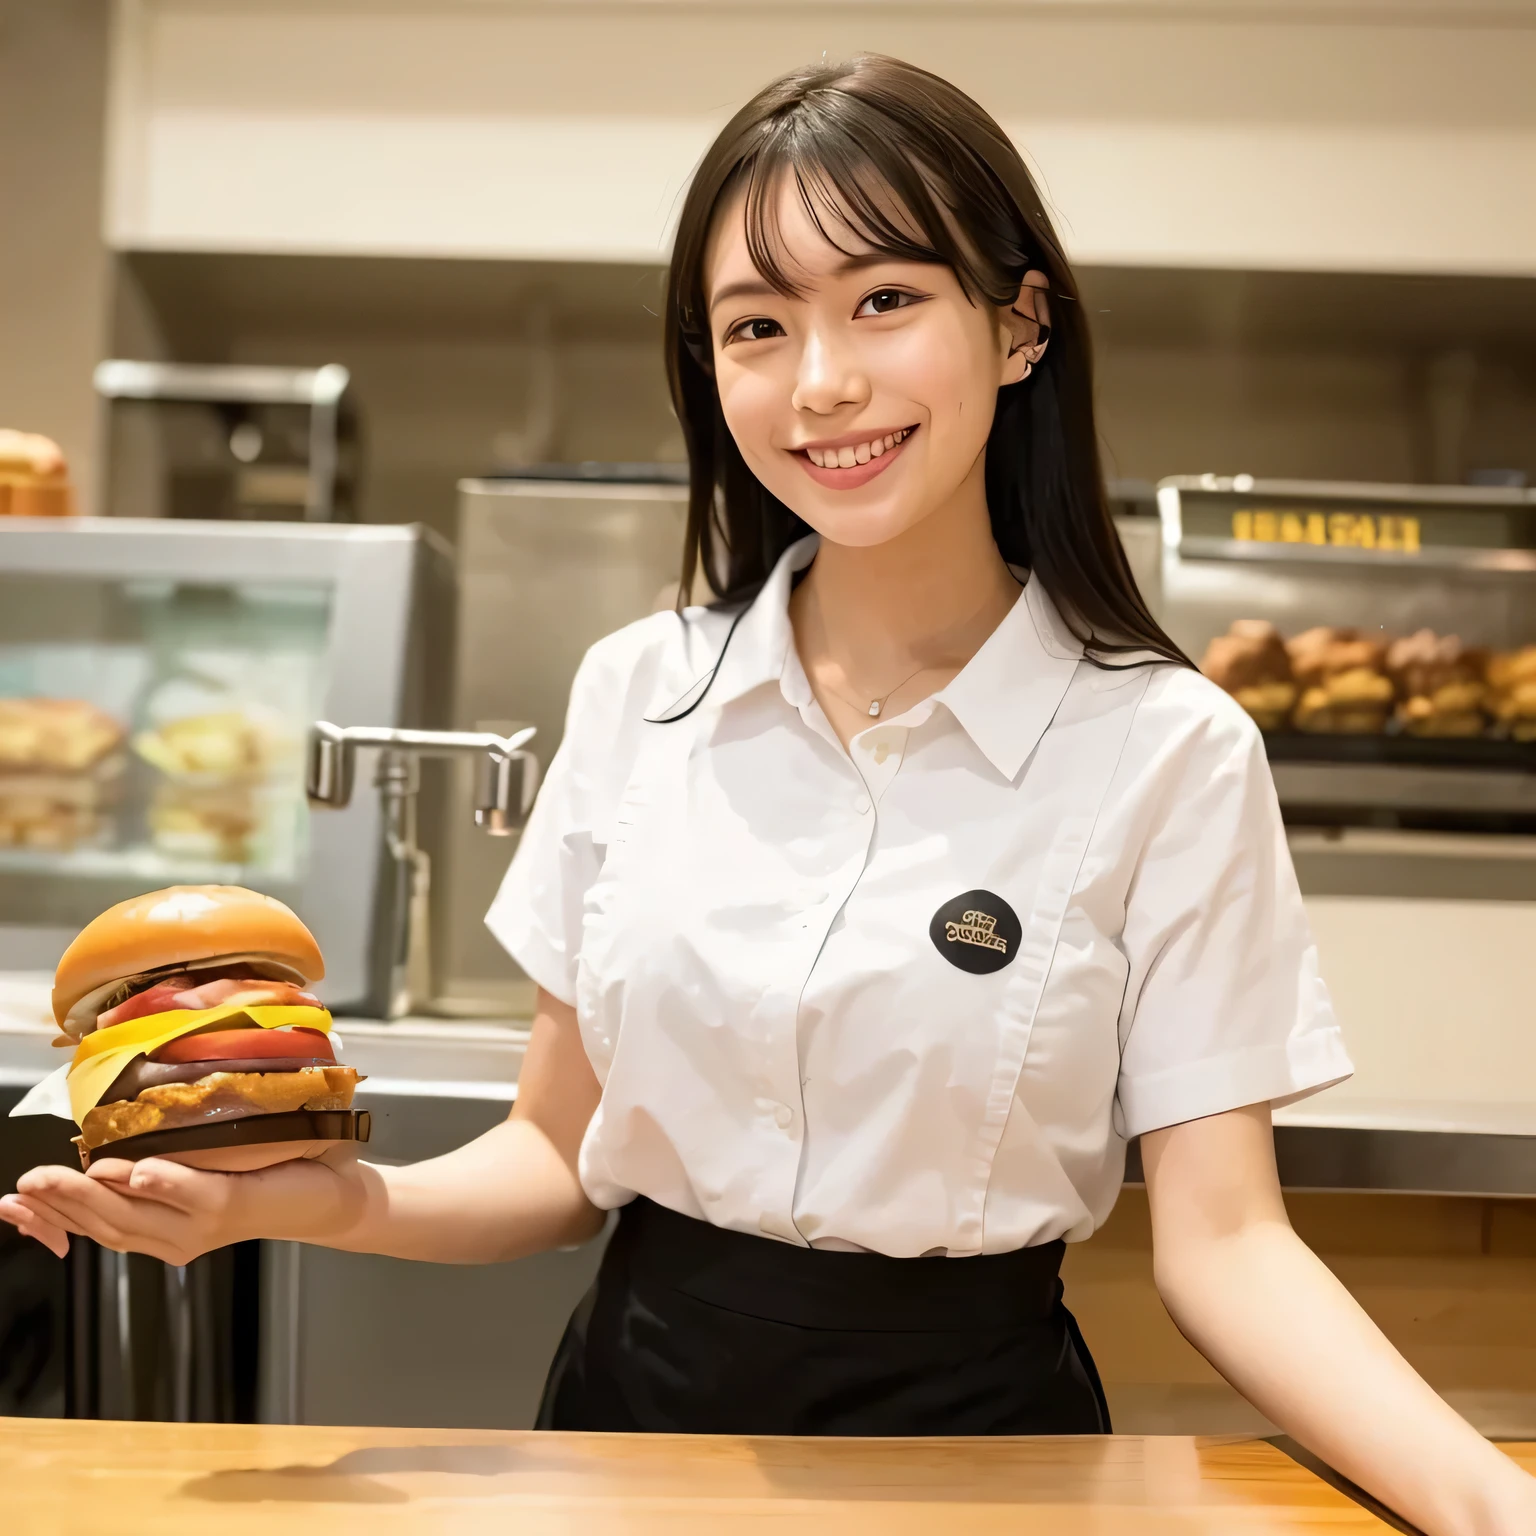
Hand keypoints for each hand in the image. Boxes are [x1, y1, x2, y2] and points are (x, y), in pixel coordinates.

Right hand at [0, 1147, 368, 1264]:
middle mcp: (172, 1236)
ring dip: (94, 1195)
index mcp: (157, 1229)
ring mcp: (200, 1224)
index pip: (90, 1228)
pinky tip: (138, 1170)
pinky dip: (164, 1183)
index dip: (46, 1218)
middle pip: (104, 1224)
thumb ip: (149, 1174)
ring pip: (136, 1215)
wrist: (324, 1196)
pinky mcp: (232, 1203)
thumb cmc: (258, 1177)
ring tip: (60, 1176)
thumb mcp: (196, 1175)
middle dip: (58, 1204)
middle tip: (24, 1184)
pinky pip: (192, 1194)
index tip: (9, 1203)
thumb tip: (100, 1156)